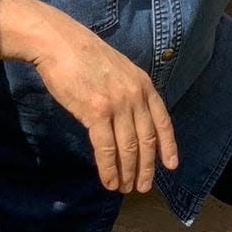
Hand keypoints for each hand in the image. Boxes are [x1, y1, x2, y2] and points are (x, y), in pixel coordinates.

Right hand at [32, 16, 178, 193]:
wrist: (61, 43)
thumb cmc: (85, 56)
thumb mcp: (120, 69)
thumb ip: (129, 92)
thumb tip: (131, 120)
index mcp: (144, 84)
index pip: (163, 121)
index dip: (168, 146)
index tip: (171, 165)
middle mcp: (135, 96)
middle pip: (147, 140)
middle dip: (147, 167)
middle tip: (144, 187)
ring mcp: (117, 104)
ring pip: (128, 148)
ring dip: (128, 173)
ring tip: (125, 188)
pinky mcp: (96, 112)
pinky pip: (106, 149)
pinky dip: (108, 169)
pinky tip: (108, 181)